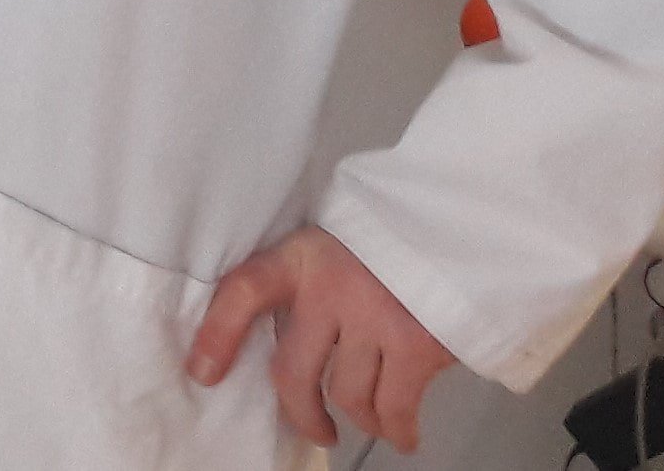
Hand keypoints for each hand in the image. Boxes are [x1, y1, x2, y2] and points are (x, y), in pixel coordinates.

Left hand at [186, 225, 453, 451]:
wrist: (460, 229)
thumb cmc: (385, 248)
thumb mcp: (332, 249)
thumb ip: (302, 290)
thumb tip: (273, 351)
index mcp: (301, 257)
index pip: (243, 291)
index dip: (217, 335)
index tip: (203, 374)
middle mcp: (331, 287)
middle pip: (294, 373)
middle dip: (301, 413)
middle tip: (315, 426)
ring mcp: (374, 316)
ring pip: (346, 396)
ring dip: (358, 417)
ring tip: (367, 417)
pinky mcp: (416, 344)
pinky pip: (393, 409)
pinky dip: (397, 430)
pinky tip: (401, 435)